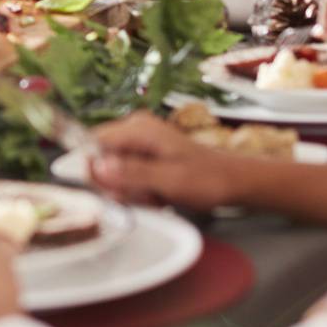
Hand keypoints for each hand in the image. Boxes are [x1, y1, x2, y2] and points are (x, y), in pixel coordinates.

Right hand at [87, 111, 240, 210]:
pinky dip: (138, 190)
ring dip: (129, 191)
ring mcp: (140, 142)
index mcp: (138, 129)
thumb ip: (131, 174)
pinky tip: (156, 197)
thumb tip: (96, 168)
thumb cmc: (206, 179)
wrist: (234, 181)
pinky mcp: (145, 155)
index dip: (92, 168)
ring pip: (114, 171)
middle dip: (116, 184)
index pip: (94, 143)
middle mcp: (135, 130)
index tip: (107, 191)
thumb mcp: (168, 180)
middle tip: (142, 197)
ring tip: (154, 198)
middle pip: (102, 158)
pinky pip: (127, 175)